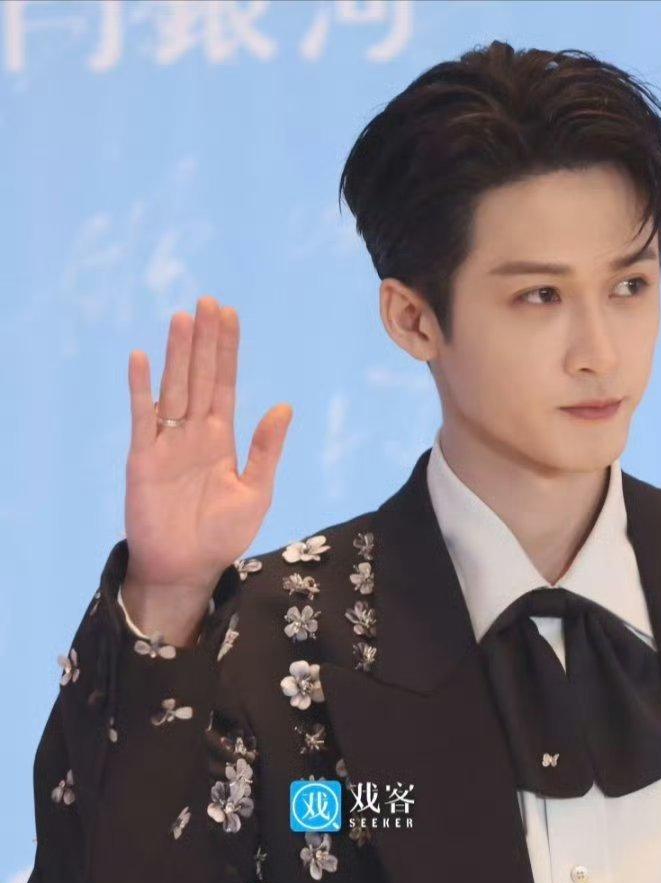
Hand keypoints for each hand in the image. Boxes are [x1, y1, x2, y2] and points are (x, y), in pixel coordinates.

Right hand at [125, 295, 292, 593]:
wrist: (187, 568)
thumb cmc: (222, 535)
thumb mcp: (255, 493)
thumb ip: (266, 451)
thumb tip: (283, 406)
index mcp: (221, 439)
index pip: (224, 384)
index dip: (226, 350)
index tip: (230, 314)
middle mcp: (193, 433)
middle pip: (199, 377)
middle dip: (204, 341)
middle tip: (208, 301)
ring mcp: (166, 443)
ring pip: (174, 388)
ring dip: (177, 355)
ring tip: (182, 318)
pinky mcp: (143, 458)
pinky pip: (142, 418)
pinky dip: (142, 389)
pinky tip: (142, 359)